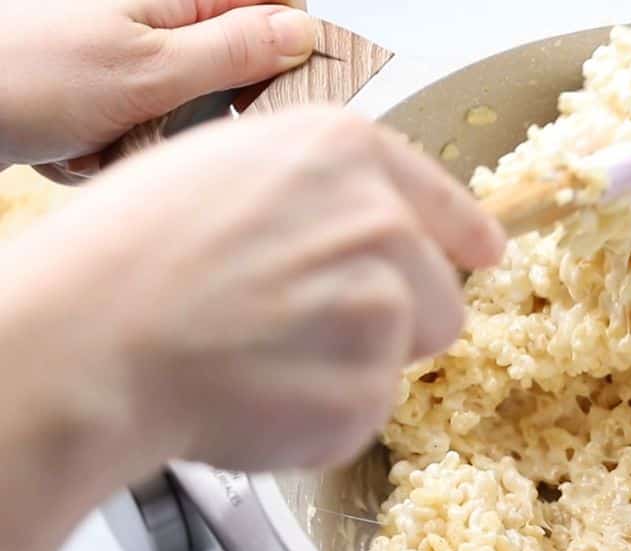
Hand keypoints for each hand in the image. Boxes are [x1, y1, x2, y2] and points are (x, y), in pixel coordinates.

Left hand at [0, 0, 315, 178]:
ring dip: (146, 143)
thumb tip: (301, 34)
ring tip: (101, 138)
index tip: (283, 96)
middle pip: (230, 73)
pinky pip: (134, 138)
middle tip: (166, 126)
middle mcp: (151, 23)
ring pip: (181, 116)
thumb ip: (233, 51)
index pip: (271, 9)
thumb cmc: (23, 75)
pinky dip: (108, 154)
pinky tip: (76, 146)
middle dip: (203, 117)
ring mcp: (121, 61)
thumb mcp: (149, 70)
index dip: (288, 54)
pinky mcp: (97, 100)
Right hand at [0, 107, 505, 474]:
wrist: (87, 339)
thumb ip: (323, 189)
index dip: (462, 236)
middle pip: (441, 296)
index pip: (448, 205)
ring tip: (267, 356)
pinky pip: (363, 412)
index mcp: (346, 153)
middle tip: (302, 326)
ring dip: (354, 368)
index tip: (482, 253)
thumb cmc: (132, 254)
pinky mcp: (365, 390)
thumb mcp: (228, 169)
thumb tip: (386, 219)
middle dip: (392, 320)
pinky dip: (320, 418)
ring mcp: (380, 309)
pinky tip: (260, 393)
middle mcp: (381, 223)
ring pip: (405, 357)